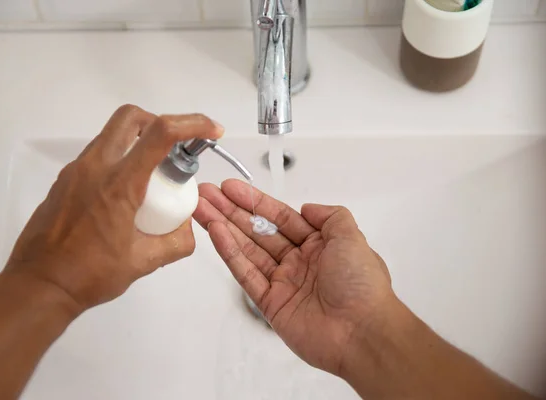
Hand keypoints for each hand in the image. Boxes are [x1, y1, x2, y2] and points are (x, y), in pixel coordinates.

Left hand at [5, 105, 222, 311]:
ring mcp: (75, 171)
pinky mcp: (64, 181)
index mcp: (119, 184)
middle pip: (130, 117)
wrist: (38, 286)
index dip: (193, 124)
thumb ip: (176, 243)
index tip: (212, 131)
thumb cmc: (90, 275)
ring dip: (137, 143)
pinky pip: (97, 156)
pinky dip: (118, 162)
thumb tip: (188, 227)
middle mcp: (95, 167)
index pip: (161, 134)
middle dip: (160, 123)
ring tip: (149, 180)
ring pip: (111, 136)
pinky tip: (122, 198)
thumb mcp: (143, 262)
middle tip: (172, 151)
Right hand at [194, 179, 395, 376]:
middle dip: (231, 211)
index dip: (254, 201)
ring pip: (247, 249)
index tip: (231, 188)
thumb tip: (308, 207)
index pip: (280, 216)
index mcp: (318, 245)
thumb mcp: (351, 236)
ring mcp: (283, 283)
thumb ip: (329, 216)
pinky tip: (216, 233)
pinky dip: (230, 253)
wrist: (361, 333)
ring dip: (224, 228)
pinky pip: (246, 273)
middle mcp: (299, 262)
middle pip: (258, 230)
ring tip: (202, 210)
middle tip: (207, 195)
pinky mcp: (270, 304)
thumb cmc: (361, 284)